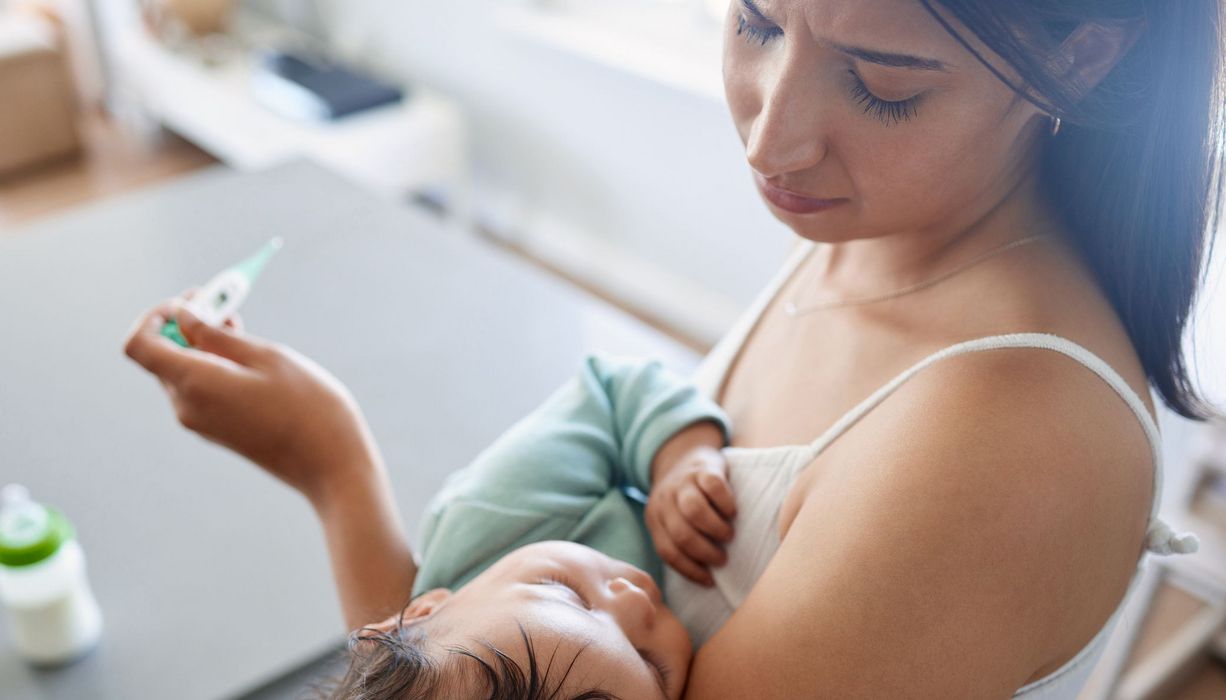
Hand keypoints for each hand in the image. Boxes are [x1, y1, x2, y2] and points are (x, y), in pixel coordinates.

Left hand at [122, 293, 379, 504]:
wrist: (332, 465)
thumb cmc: (307, 407)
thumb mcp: (265, 356)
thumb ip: (216, 335)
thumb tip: (183, 316)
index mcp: (194, 384)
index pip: (139, 345)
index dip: (155, 316)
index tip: (191, 301)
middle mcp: (187, 407)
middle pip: (163, 356)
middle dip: (187, 325)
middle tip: (225, 303)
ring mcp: (202, 423)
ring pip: (185, 372)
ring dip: (204, 345)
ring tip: (243, 328)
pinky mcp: (218, 431)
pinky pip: (202, 390)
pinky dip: (216, 366)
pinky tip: (250, 359)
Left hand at [645, 440, 736, 585]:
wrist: (682, 453)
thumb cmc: (683, 497)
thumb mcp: (671, 517)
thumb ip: (677, 539)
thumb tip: (704, 578)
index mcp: (655, 517)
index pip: (667, 551)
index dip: (689, 570)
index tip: (709, 580)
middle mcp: (665, 500)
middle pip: (681, 533)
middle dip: (704, 552)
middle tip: (721, 559)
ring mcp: (683, 482)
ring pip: (694, 511)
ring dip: (715, 529)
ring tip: (727, 536)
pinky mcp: (702, 468)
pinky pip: (714, 487)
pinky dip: (726, 505)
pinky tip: (732, 512)